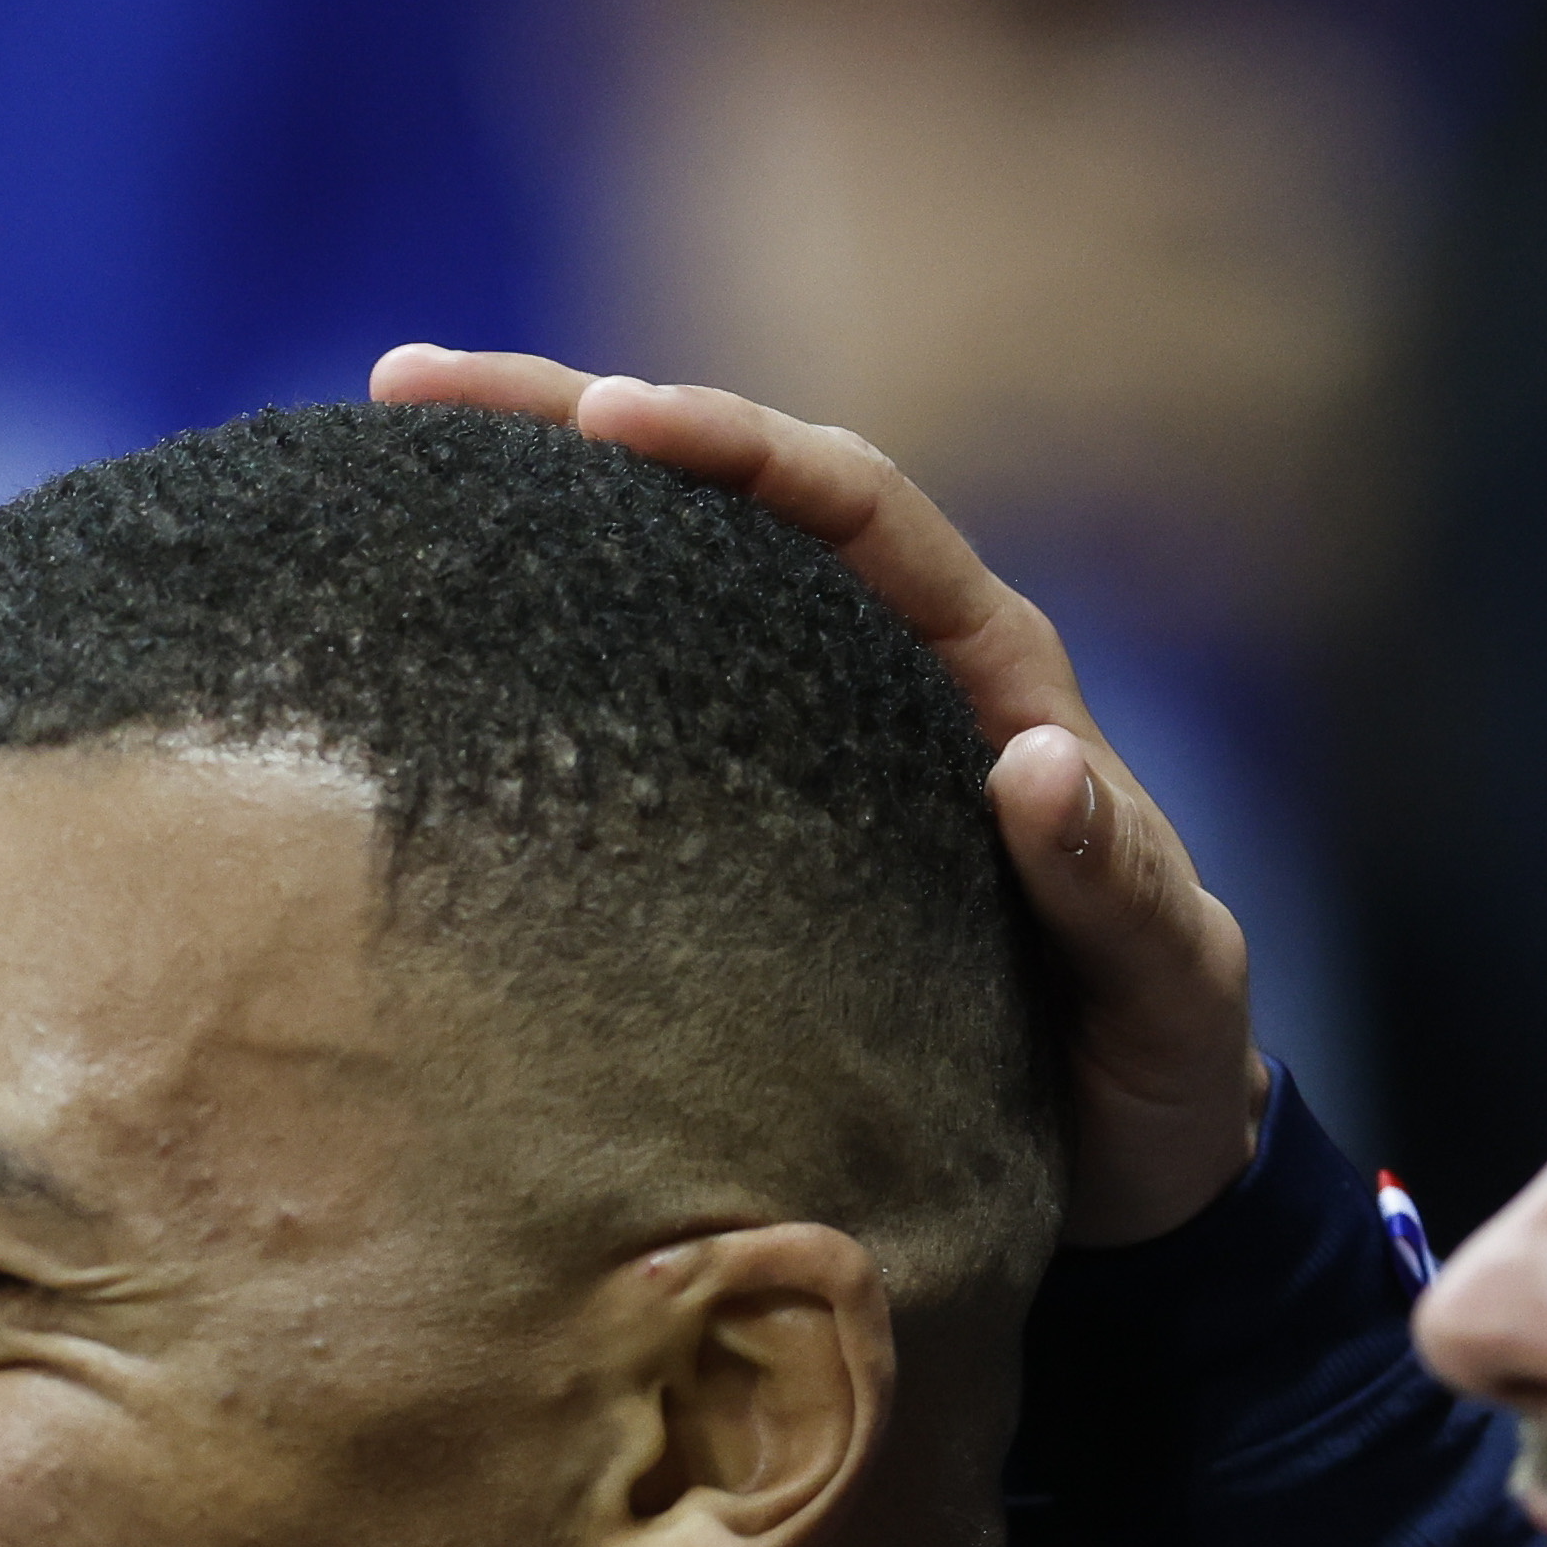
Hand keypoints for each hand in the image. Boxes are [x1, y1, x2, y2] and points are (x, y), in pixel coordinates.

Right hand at [368, 345, 1263, 1245]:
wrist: (1133, 1163)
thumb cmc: (1160, 1065)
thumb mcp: (1170, 980)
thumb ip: (1116, 882)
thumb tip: (1031, 764)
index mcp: (991, 672)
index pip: (853, 507)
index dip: (731, 447)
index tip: (605, 417)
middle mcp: (892, 670)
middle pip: (726, 500)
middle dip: (569, 418)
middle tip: (407, 383)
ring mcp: (812, 737)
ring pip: (661, 583)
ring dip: (527, 515)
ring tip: (376, 465)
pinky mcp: (754, 821)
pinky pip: (636, 701)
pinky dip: (534, 651)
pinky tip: (421, 640)